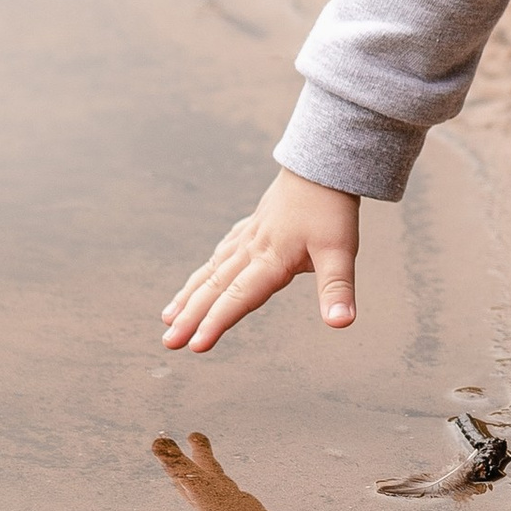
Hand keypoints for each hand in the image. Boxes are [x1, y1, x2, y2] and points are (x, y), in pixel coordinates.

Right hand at [162, 171, 360, 348]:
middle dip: (190, 317)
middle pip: (215, 289)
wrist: (321, 165)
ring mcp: (248, 237)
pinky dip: (205, 271)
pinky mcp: (252, 227)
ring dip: (189, 296)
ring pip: (211, 271)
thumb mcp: (341, 252)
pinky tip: (199, 280)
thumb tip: (341, 324)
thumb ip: (338, 290)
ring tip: (168, 317)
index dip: (216, 323)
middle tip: (168, 342)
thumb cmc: (332, 208)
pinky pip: (221, 254)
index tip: (194, 345)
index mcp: (271, 260)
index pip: (238, 298)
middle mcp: (252, 250)